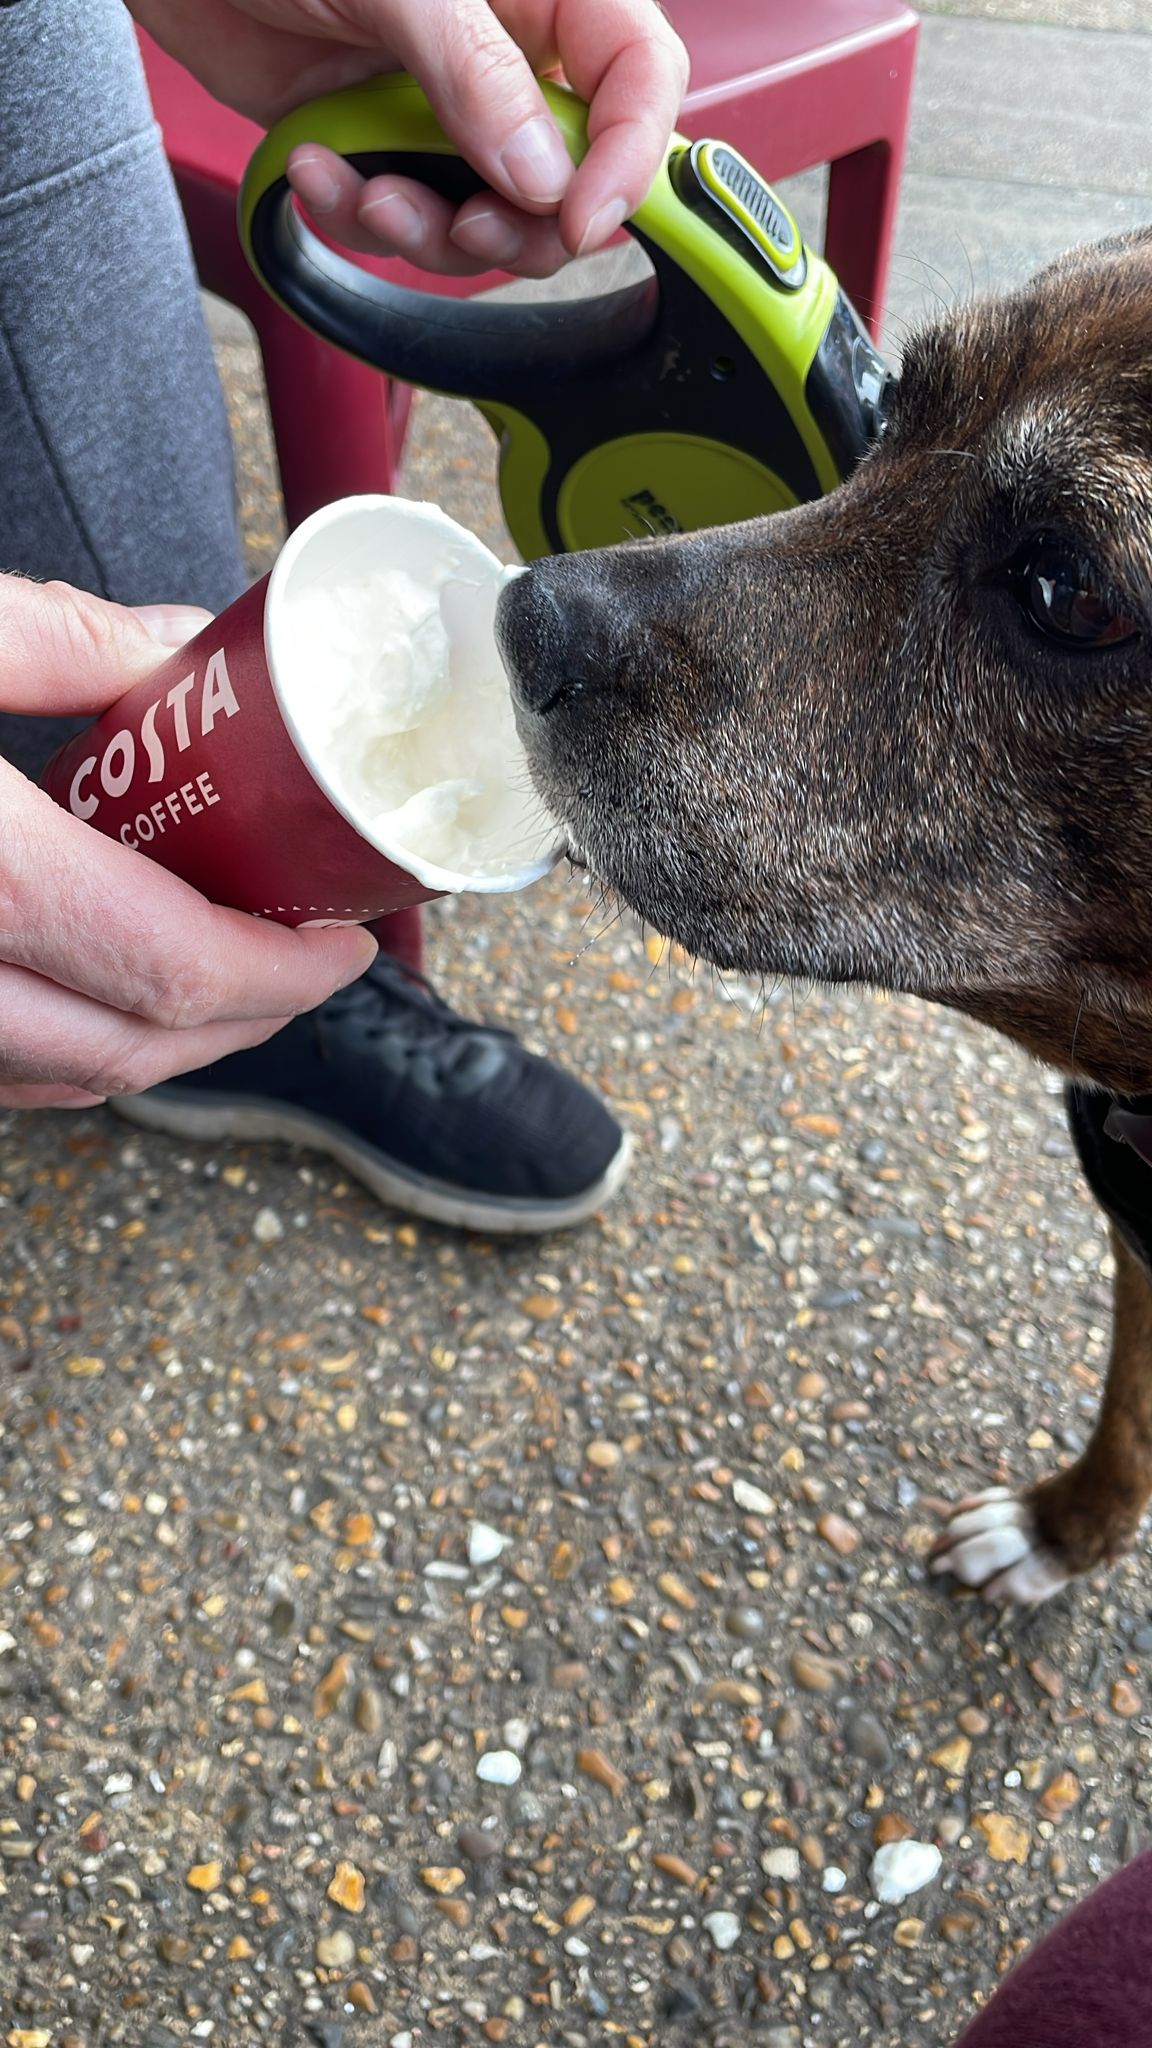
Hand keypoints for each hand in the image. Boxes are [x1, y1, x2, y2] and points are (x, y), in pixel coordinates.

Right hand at [0, 576, 375, 1109]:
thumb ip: (56, 641)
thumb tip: (176, 645)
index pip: (179, 968)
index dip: (287, 975)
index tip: (349, 946)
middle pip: (133, 1050)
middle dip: (246, 1017)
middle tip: (309, 969)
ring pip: (64, 1078)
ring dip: (162, 1043)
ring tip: (230, 981)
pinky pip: (4, 1072)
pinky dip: (72, 1046)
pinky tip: (103, 992)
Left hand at [128, 0, 688, 275]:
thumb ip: (477, 77)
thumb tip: (541, 177)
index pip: (639, 78)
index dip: (626, 159)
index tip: (577, 221)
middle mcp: (506, 55)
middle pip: (570, 177)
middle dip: (518, 226)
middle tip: (469, 229)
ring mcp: (443, 105)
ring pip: (486, 216)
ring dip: (429, 234)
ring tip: (374, 197)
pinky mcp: (379, 143)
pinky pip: (400, 216)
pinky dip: (358, 214)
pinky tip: (315, 169)